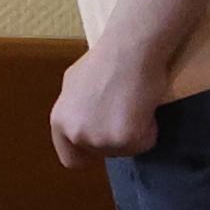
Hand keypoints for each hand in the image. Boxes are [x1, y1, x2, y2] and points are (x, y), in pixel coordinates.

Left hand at [49, 37, 168, 163]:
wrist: (129, 50)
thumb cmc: (104, 61)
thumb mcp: (73, 85)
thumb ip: (74, 111)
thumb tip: (82, 123)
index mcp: (60, 122)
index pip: (71, 159)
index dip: (89, 153)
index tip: (102, 142)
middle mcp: (76, 134)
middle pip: (102, 153)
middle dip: (114, 138)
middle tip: (123, 112)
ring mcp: (101, 139)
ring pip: (125, 150)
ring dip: (133, 132)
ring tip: (133, 104)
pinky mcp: (126, 139)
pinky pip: (145, 143)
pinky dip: (149, 129)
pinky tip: (144, 106)